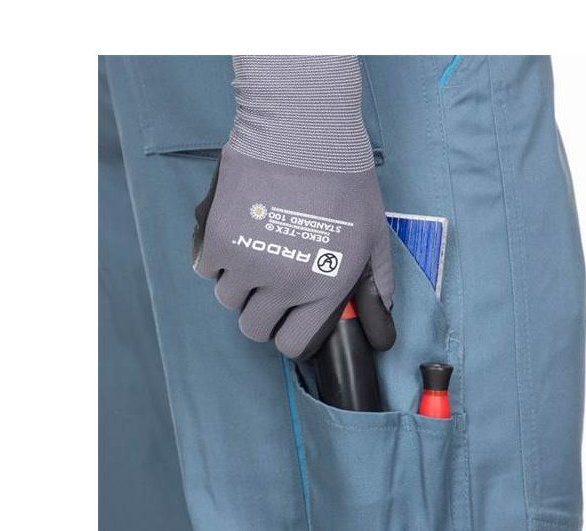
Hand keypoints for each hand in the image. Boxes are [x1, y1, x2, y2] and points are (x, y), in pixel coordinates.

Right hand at [192, 145, 394, 359]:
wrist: (305, 130)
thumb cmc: (345, 180)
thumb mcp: (375, 237)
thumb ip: (376, 288)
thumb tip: (380, 335)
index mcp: (324, 289)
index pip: (293, 345)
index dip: (290, 333)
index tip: (290, 317)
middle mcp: (284, 285)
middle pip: (255, 328)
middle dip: (261, 311)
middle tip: (270, 283)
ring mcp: (248, 263)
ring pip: (228, 298)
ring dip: (239, 281)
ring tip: (256, 249)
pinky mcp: (219, 238)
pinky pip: (205, 266)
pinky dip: (216, 255)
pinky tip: (237, 232)